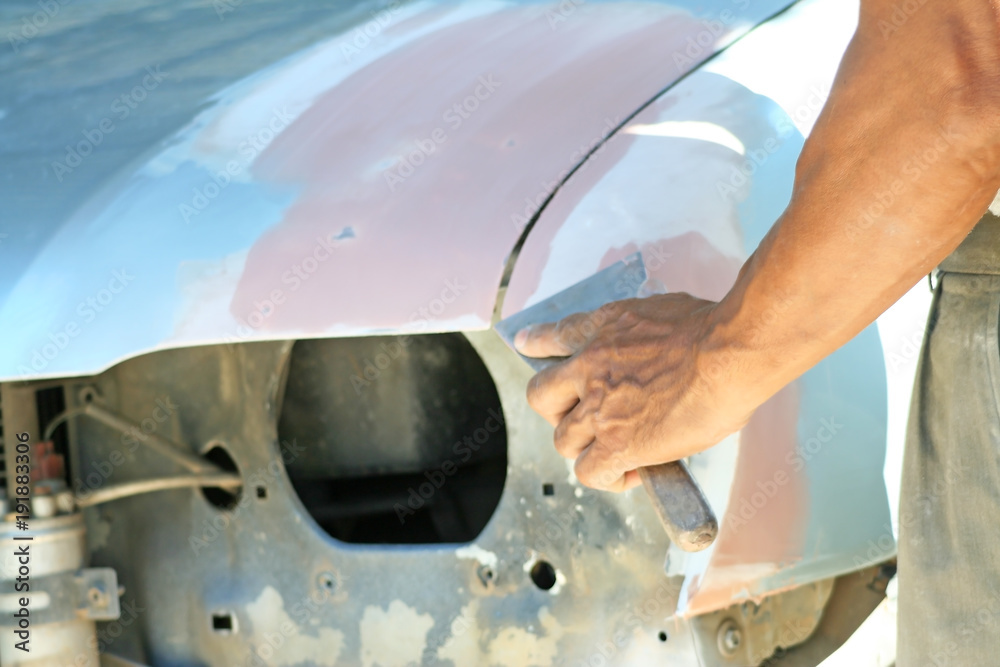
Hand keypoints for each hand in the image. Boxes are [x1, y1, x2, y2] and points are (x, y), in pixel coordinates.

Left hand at [515, 293, 757, 491]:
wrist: (730, 350)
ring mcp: (600, 408)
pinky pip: (591, 472)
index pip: (555, 336)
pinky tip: (634, 473)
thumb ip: (640, 333)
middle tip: (586, 420)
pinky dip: (610, 478)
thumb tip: (653, 354)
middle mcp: (590, 367)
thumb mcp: (662, 310)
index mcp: (603, 329)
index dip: (538, 344)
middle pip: (541, 396)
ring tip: (616, 453)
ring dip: (586, 449)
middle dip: (558, 411)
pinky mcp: (618, 443)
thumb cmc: (715, 329)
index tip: (527, 345)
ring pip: (563, 441)